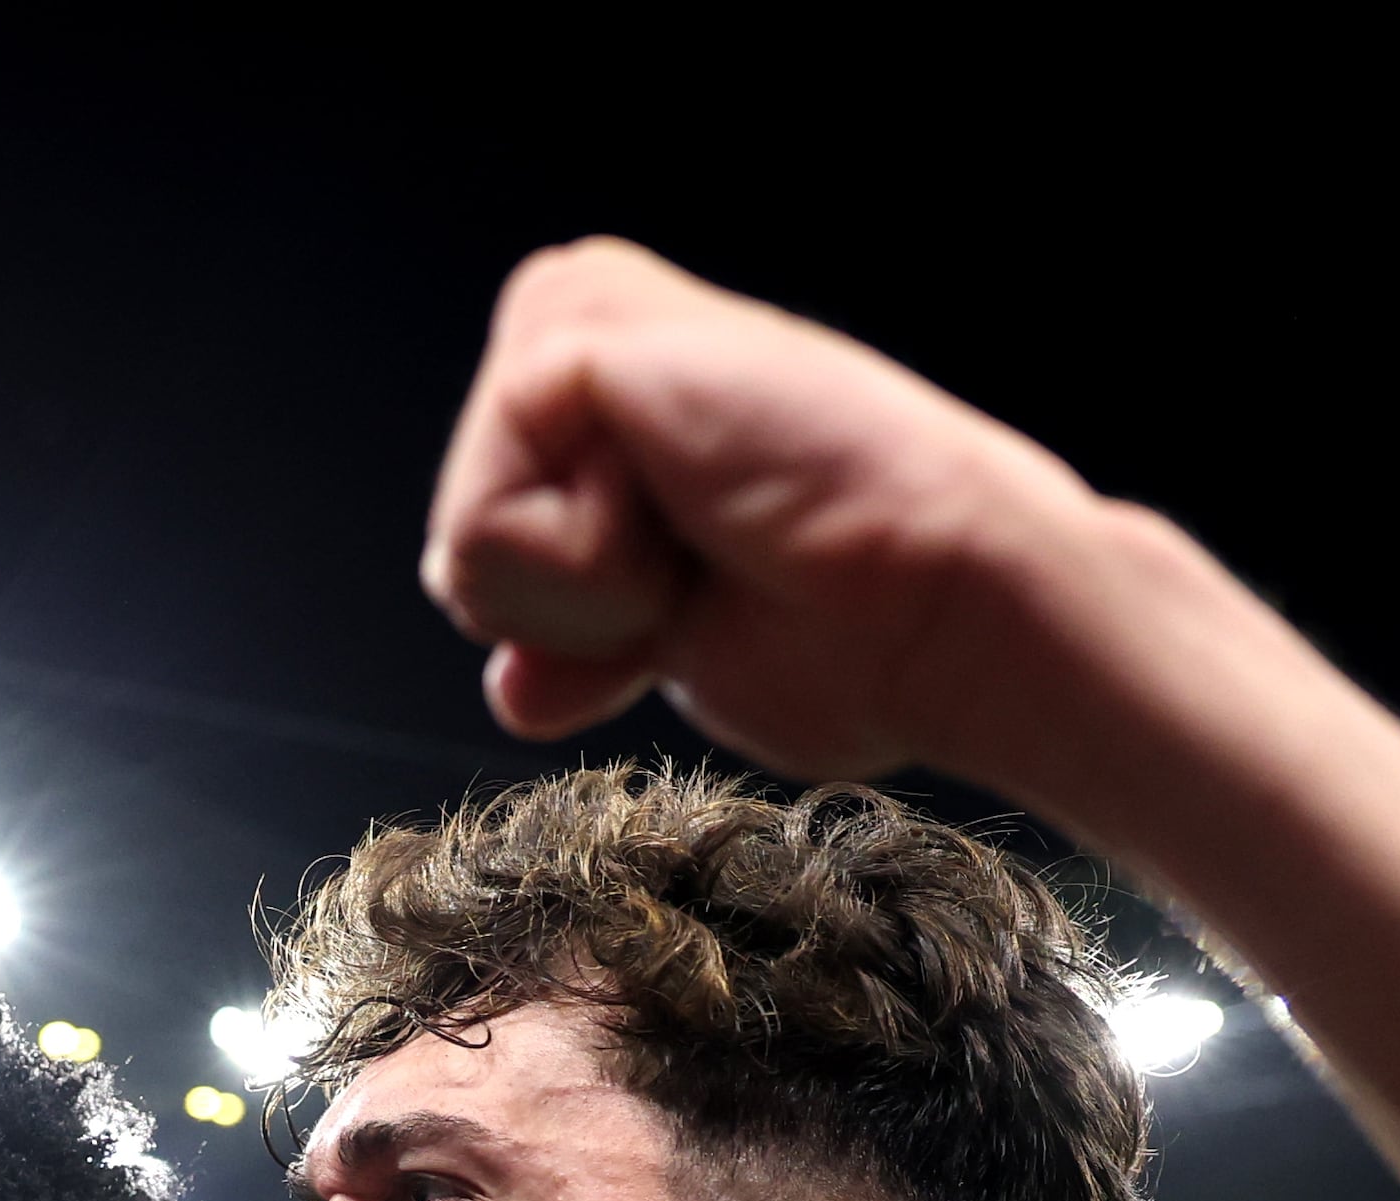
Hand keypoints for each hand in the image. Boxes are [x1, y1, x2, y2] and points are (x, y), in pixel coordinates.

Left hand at [421, 237, 1110, 780]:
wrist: (942, 607)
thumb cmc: (863, 631)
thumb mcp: (689, 645)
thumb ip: (585, 641)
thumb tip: (511, 692)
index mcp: (606, 388)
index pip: (486, 561)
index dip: (585, 633)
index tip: (719, 592)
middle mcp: (578, 320)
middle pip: (457, 553)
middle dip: (579, 613)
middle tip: (725, 557)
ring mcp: (571, 310)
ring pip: (463, 548)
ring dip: (596, 594)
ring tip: (721, 527)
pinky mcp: (568, 336)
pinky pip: (489, 532)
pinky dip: (595, 572)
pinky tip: (704, 508)